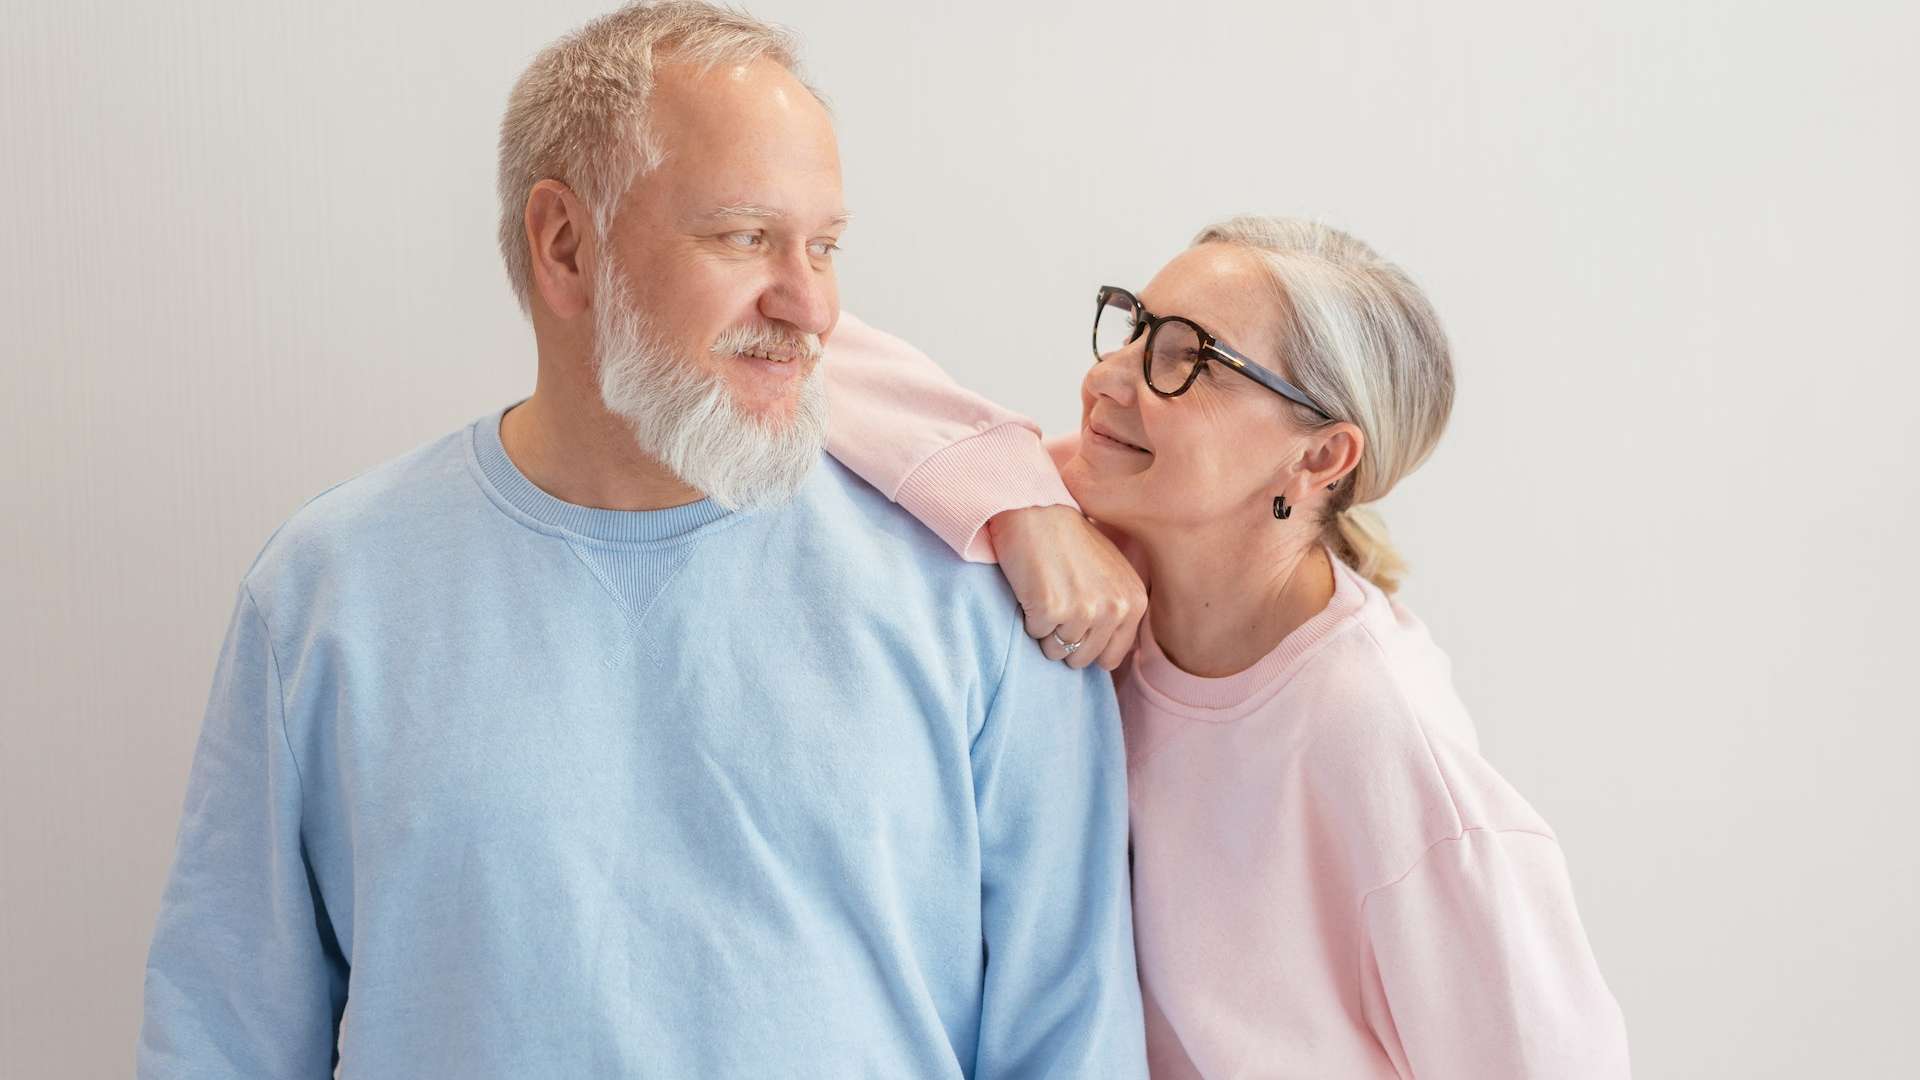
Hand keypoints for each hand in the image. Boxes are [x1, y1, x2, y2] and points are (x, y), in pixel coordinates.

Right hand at [988, 505, 1147, 670]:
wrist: (1038, 510)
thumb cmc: (1071, 539)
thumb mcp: (1113, 572)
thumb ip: (1118, 608)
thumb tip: (1111, 654)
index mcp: (1134, 602)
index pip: (1110, 658)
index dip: (1087, 645)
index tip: (1076, 619)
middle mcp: (1114, 609)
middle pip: (1081, 659)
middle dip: (1064, 638)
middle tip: (1058, 601)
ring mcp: (1083, 611)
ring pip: (1056, 650)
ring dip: (1046, 628)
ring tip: (1047, 591)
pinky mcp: (1051, 609)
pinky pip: (1035, 633)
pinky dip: (1029, 616)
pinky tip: (1034, 586)